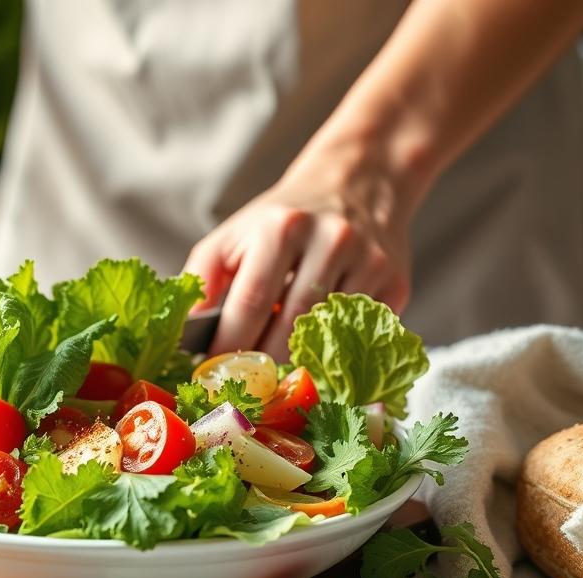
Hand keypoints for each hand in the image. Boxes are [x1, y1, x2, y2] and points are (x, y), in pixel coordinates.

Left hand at [183, 150, 413, 360]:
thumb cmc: (282, 219)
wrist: (355, 182)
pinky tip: (313, 357)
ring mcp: (369, 263)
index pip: (251, 302)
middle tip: (241, 389)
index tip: (212, 374)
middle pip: (291, 326)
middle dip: (261, 365)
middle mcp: (331, 240)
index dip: (229, 345)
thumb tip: (186, 333)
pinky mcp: (396, 284)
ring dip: (296, 365)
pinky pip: (358, 336)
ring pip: (327, 337)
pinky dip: (333, 353)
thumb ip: (202, 278)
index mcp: (283, 227)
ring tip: (272, 379)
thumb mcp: (233, 234)